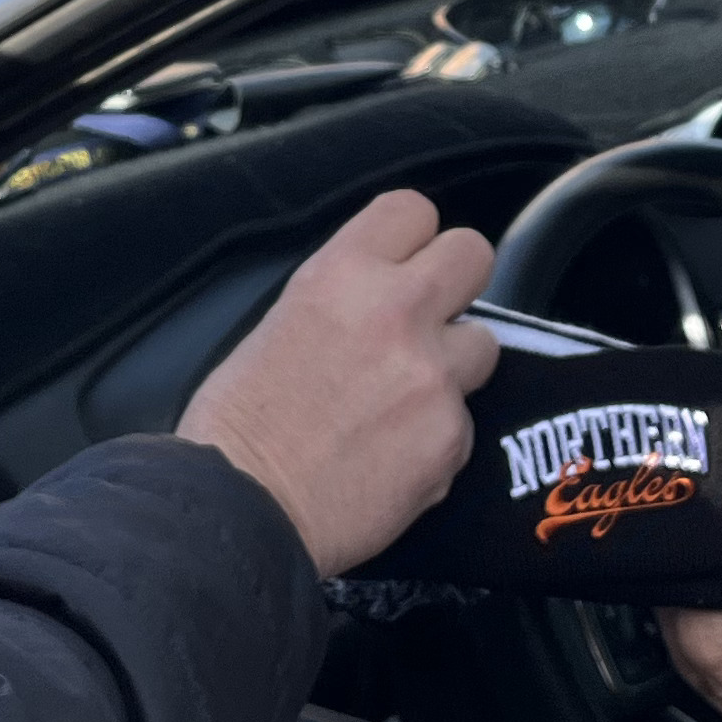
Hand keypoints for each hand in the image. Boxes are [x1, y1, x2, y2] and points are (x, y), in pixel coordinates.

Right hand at [180, 189, 498, 575]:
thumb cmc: (238, 429)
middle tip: (430, 320)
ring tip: (406, 401)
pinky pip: (464, 422)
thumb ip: (341, 300)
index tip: (405, 265)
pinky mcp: (452, 436)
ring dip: (454, 367)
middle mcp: (395, 312)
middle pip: (473, 253)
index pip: (413, 210)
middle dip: (458, 285)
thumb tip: (376, 300)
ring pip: (484, 343)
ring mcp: (432, 375)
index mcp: (339, 275)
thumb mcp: (277, 325)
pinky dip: (436, 439)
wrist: (242, 512)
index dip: (413, 241)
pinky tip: (391, 459)